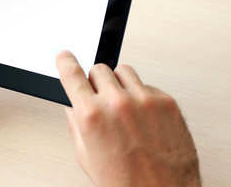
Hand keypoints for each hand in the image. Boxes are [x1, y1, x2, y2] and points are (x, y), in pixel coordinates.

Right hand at [56, 50, 200, 186]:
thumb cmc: (126, 183)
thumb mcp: (87, 157)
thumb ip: (76, 124)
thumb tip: (73, 105)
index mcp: (92, 116)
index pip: (72, 74)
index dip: (65, 61)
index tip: (64, 56)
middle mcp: (117, 103)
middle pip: (98, 68)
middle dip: (96, 82)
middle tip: (100, 99)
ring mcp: (144, 100)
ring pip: (123, 70)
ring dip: (119, 84)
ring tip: (123, 107)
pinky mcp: (166, 101)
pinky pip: (147, 85)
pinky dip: (141, 95)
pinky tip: (142, 117)